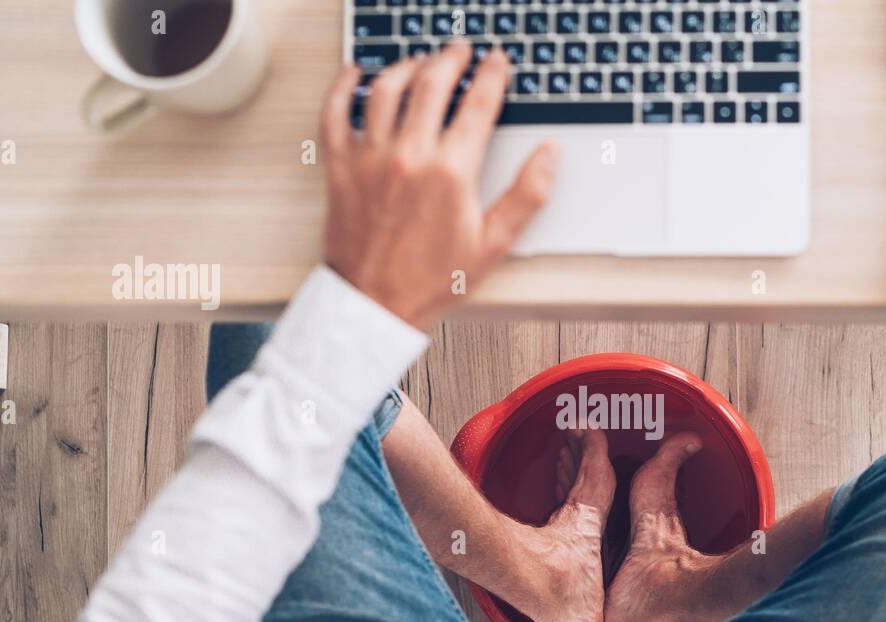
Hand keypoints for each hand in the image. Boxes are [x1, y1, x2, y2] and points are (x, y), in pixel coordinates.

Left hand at [320, 45, 558, 329]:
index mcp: (451, 172)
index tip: (497, 62)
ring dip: (407, 66)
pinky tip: (353, 73)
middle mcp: (408, 155)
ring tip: (421, 61)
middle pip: (432, 83)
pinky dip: (342, 87)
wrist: (376, 306)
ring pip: (386, 88)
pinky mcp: (340, 167)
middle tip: (460, 51)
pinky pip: (335, 113)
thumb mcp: (494, 244)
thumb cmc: (433, 280)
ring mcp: (370, 157)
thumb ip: (527, 195)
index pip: (478, 104)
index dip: (492, 76)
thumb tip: (549, 155)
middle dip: (451, 58)